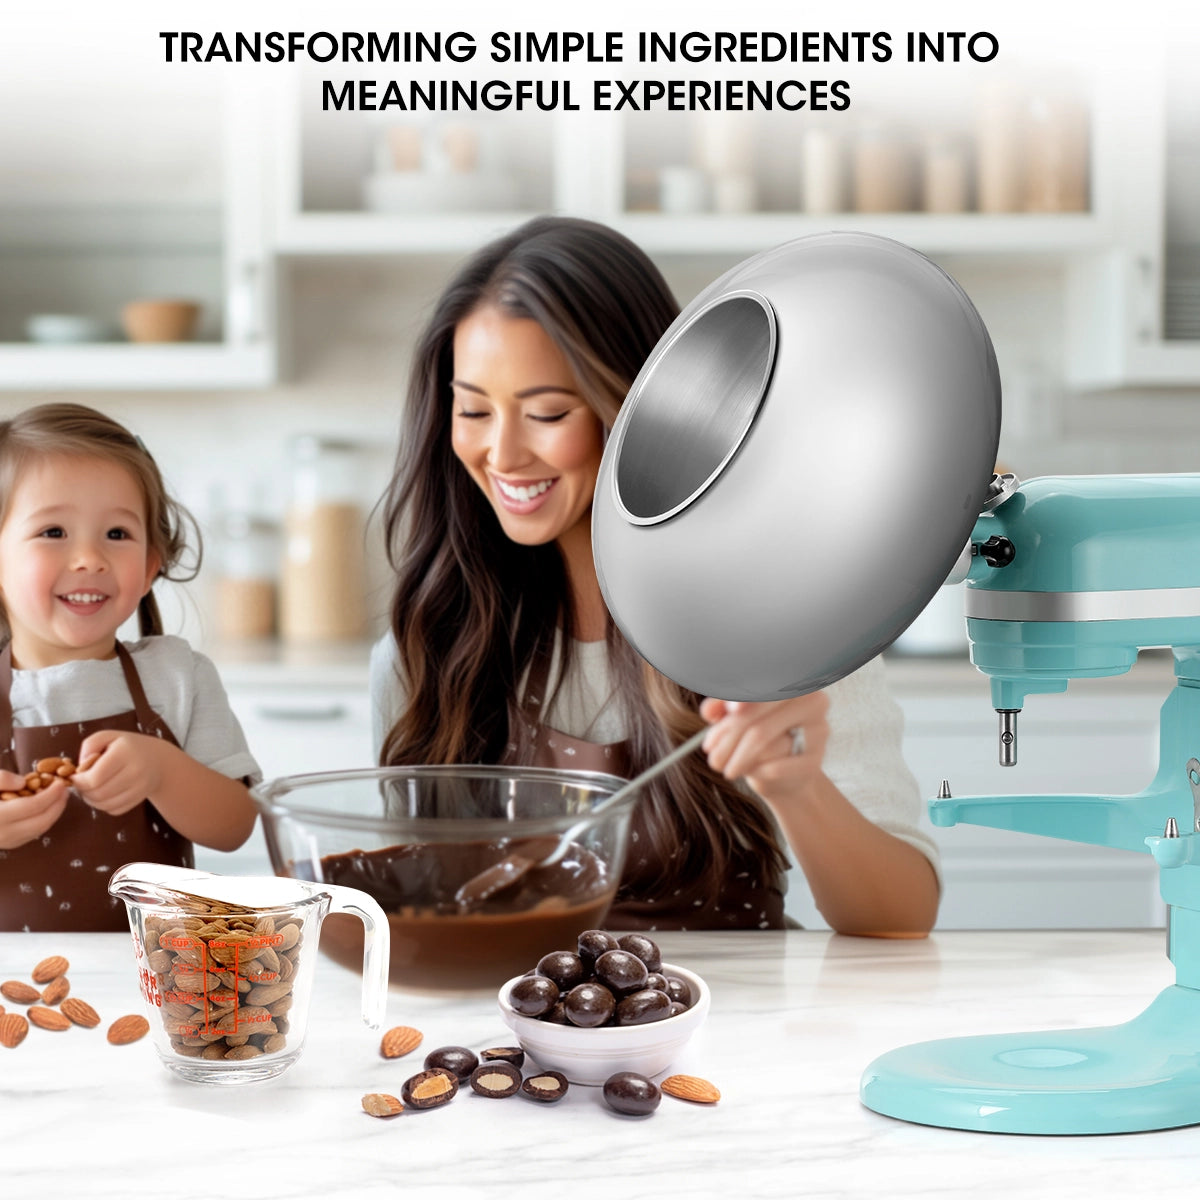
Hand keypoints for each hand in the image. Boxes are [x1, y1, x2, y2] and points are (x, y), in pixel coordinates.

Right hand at [0, 771, 70, 849]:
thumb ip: (2, 779)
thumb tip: (23, 782)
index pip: (34, 806)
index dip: (51, 794)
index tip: (60, 783)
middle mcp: (3, 833)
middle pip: (42, 821)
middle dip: (58, 805)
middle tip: (65, 790)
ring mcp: (5, 842)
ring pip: (39, 830)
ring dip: (53, 814)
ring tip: (59, 798)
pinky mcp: (6, 845)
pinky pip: (31, 835)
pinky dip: (43, 822)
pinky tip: (46, 810)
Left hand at [71, 730, 176, 816]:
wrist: (158, 759)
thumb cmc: (127, 746)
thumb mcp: (108, 736)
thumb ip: (90, 745)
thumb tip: (81, 766)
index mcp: (125, 752)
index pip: (94, 778)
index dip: (79, 781)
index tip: (75, 777)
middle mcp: (136, 771)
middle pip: (98, 793)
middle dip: (83, 791)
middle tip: (81, 784)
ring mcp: (140, 787)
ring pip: (105, 805)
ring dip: (91, 800)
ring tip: (91, 789)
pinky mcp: (140, 799)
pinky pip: (114, 810)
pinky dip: (104, 806)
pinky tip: (105, 794)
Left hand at [699, 691, 830, 800]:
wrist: (785, 772)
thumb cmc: (761, 734)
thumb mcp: (738, 716)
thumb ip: (723, 708)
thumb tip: (708, 710)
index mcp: (793, 680)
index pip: (765, 685)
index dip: (745, 696)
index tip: (730, 710)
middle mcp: (812, 700)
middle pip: (759, 712)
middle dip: (728, 736)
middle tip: (712, 756)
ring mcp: (818, 729)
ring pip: (763, 738)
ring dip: (735, 757)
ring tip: (722, 768)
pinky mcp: (816, 760)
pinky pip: (775, 766)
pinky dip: (755, 771)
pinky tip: (748, 772)